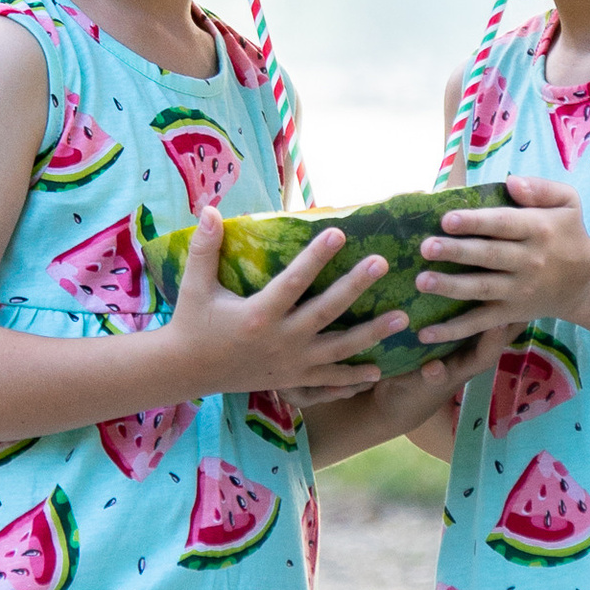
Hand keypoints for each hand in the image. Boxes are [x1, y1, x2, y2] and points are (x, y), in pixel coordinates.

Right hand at [155, 212, 406, 402]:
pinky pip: (330, 381)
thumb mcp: (194, 285)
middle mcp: (280, 340)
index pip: (294, 281)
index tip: (339, 233)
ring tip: (402, 317)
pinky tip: (379, 369)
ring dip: (372, 334)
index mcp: (258, 314)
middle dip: (356, 287)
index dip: (317, 256)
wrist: (187, 371)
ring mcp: (291, 363)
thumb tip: (210, 208)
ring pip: (339, 349)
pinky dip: (354, 378)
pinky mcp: (294, 380)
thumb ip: (204, 248)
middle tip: (382, 263)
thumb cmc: (193, 322)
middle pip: (327, 311)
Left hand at [415, 172, 589, 332]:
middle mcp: (527, 261)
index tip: (447, 219)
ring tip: (421, 281)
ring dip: (449, 286)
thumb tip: (511, 182)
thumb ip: (542, 188)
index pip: (503, 224)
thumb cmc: (568, 234)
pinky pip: (479, 323)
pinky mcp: (510, 313)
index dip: (475, 222)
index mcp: (537, 229)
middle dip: (456, 252)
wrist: (586, 283)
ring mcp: (517, 291)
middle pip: (487, 256)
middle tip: (426, 247)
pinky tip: (426, 333)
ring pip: (480, 289)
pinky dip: (453, 330)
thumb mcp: (568, 202)